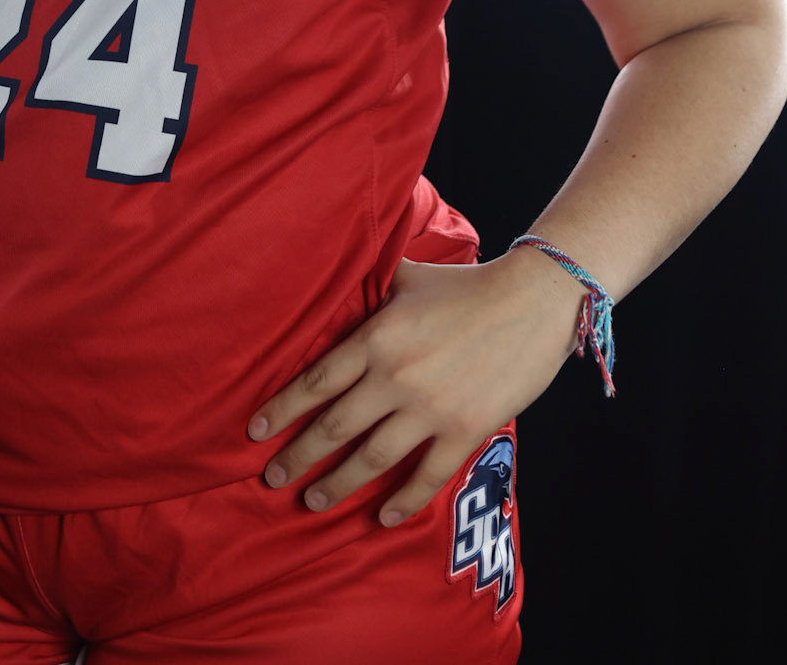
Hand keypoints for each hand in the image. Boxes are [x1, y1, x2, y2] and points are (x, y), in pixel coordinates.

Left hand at [246, 250, 581, 525]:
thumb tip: (337, 268)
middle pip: (335, 426)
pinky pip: (426, 476)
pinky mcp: (464, 430)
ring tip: (313, 501)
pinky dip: (402, 502)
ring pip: (372, 458)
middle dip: (299, 457)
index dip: (283, 410)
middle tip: (272, 479)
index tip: (254, 432)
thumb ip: (370, 284)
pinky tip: (381, 518)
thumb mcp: (406, 276)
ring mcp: (430, 408)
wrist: (531, 300)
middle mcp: (395, 377)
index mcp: (376, 337)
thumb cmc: (466, 285)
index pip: (317, 381)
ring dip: (339, 484)